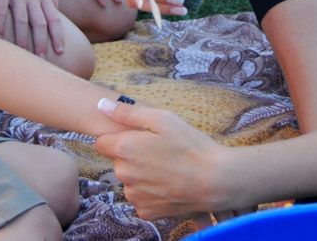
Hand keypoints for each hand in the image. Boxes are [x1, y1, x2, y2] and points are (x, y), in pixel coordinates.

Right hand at [0, 0, 64, 57]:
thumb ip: (50, 0)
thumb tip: (58, 18)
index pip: (54, 19)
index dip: (57, 35)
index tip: (60, 51)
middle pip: (40, 22)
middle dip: (42, 42)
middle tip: (43, 59)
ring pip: (22, 19)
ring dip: (23, 38)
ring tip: (23, 53)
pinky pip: (1, 10)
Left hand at [94, 97, 230, 218]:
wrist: (215, 181)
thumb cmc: (190, 145)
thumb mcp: (162, 119)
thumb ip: (128, 113)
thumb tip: (101, 105)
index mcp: (124, 149)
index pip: (101, 143)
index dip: (118, 138)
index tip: (137, 138)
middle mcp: (123, 175)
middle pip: (118, 162)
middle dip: (132, 156)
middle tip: (159, 151)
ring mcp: (134, 196)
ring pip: (130, 181)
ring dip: (141, 175)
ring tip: (167, 168)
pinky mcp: (146, 211)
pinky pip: (141, 198)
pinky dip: (151, 192)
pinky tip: (169, 184)